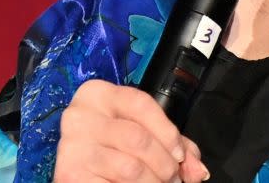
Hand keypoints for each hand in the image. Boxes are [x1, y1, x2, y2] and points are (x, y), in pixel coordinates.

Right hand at [54, 79, 208, 181]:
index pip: (140, 103)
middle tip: (174, 178)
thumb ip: (173, 145)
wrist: (79, 169)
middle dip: (165, 164)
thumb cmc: (112, 145)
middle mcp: (79, 115)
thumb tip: (199, 171)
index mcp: (97, 94)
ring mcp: (71, 146)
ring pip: (130, 167)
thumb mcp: (142, 133)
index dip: (167, 131)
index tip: (180, 154)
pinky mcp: (69, 174)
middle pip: (138, 138)